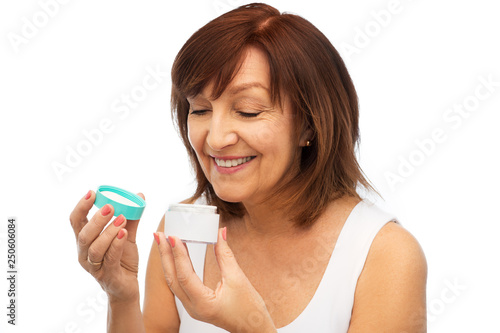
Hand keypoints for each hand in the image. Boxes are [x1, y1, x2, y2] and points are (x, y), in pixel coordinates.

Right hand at [70, 190, 143, 302]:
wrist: (127, 288)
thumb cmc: (123, 261)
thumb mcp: (126, 236)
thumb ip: (131, 218)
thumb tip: (139, 196)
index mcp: (85, 241)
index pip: (76, 221)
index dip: (81, 206)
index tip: (92, 192)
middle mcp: (85, 254)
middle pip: (83, 234)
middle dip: (96, 219)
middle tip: (110, 206)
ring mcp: (94, 266)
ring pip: (95, 247)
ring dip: (108, 231)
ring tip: (122, 219)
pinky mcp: (107, 276)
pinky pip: (110, 259)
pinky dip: (116, 244)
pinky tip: (124, 233)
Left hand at [156, 228, 276, 332]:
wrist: (254, 329)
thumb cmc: (250, 310)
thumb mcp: (238, 279)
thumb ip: (225, 255)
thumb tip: (220, 233)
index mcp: (203, 304)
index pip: (185, 275)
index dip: (178, 254)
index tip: (173, 236)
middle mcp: (193, 307)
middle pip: (173, 278)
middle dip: (165, 255)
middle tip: (160, 235)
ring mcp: (192, 307)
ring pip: (174, 282)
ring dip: (168, 260)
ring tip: (164, 241)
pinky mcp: (195, 304)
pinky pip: (180, 284)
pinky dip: (177, 268)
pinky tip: (176, 255)